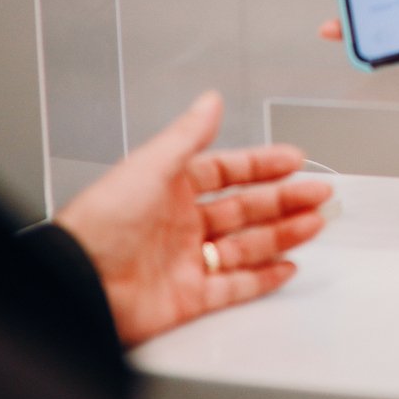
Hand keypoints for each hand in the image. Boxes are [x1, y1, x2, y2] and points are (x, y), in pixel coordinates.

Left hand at [54, 91, 330, 346]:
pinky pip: (234, 286)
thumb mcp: (150, 166)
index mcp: (170, 190)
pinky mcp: (188, 298)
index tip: (294, 160)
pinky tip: (287, 267)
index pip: (227, 173)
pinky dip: (262, 279)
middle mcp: (181, 225)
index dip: (262, 165)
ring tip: (315, 224)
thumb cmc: (100, 223)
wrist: (79, 283)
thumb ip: (188, 135)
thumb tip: (210, 100)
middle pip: (245, 210)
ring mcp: (187, 262)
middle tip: (319, 193)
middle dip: (284, 200)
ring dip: (282, 235)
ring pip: (246, 246)